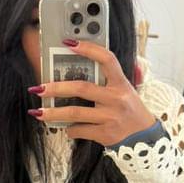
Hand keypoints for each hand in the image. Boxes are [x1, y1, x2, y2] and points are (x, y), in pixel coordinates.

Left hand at [27, 39, 157, 145]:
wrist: (145, 139)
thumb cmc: (130, 111)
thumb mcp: (125, 91)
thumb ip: (107, 80)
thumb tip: (78, 67)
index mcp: (121, 83)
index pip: (107, 59)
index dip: (88, 49)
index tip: (69, 43)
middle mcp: (116, 98)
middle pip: (82, 88)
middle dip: (56, 88)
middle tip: (38, 88)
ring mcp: (110, 117)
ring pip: (75, 112)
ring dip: (53, 113)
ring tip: (38, 112)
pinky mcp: (105, 134)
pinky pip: (80, 129)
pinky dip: (69, 129)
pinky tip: (65, 127)